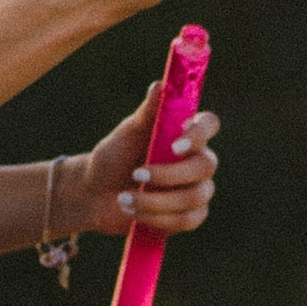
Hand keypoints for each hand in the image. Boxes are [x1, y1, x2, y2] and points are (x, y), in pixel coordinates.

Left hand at [75, 82, 221, 236]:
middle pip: (205, 166)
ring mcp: (197, 189)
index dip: (199, 135)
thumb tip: (160, 85)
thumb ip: (147, 113)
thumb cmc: (114, 157)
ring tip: (125, 199)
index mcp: (185, 133)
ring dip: (156, 201)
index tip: (175, 146)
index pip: (209, 125)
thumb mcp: (127, 133)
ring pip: (194, 198)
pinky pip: (187, 220)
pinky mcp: (190, 215)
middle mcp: (197, 160)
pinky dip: (158, 218)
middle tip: (136, 174)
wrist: (97, 194)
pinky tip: (134, 212)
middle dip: (169, 175)